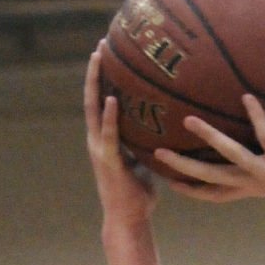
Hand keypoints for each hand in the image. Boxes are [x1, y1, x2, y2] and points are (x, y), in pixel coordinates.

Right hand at [84, 45, 156, 227]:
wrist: (128, 220)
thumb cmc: (140, 196)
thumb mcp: (147, 165)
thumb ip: (151, 146)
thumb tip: (172, 132)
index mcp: (106, 139)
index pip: (102, 102)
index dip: (104, 78)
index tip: (109, 55)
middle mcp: (98, 139)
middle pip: (92, 97)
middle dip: (96, 70)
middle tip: (101, 44)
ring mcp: (100, 148)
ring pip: (93, 108)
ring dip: (95, 82)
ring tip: (99, 58)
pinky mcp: (107, 160)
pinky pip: (109, 134)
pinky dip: (110, 115)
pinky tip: (112, 97)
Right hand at [154, 95, 264, 209]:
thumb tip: (255, 138)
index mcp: (253, 189)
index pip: (214, 192)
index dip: (190, 187)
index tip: (165, 177)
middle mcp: (256, 186)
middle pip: (212, 179)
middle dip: (184, 168)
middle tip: (157, 151)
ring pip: (232, 159)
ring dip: (210, 141)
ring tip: (188, 120)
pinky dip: (256, 119)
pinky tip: (246, 97)